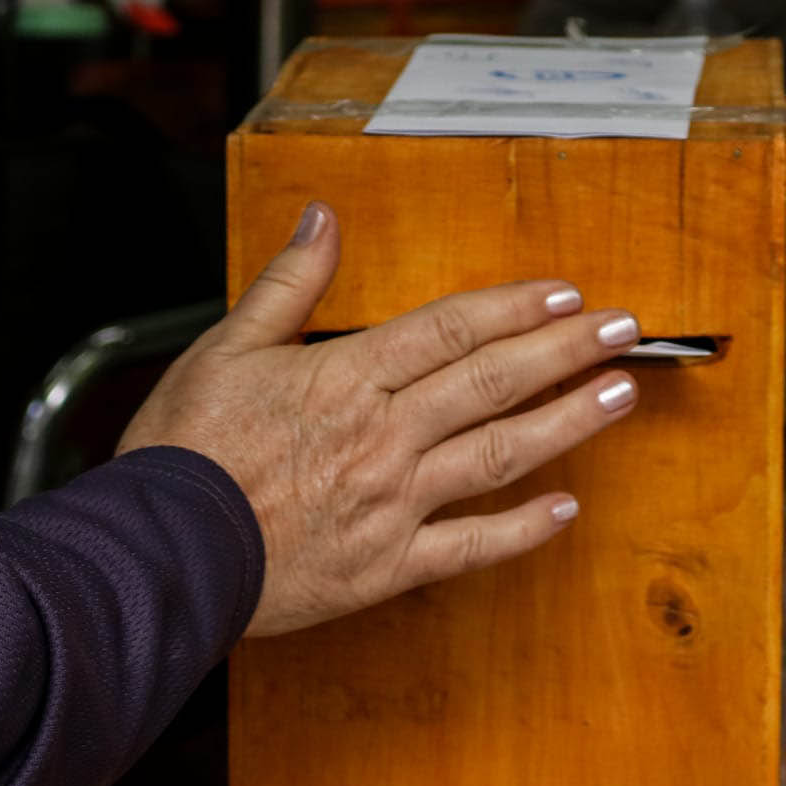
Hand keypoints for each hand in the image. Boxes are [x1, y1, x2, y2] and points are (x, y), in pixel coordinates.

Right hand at [118, 202, 639, 636]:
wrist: (161, 552)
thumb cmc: (185, 453)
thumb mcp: (225, 348)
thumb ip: (287, 283)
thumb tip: (321, 219)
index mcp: (346, 378)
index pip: (452, 330)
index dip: (516, 307)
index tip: (565, 293)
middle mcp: (383, 436)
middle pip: (492, 382)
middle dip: (565, 350)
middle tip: (624, 330)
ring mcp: (392, 503)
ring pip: (498, 455)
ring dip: (566, 424)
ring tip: (619, 396)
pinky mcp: (386, 566)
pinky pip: (468, 547)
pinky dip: (520, 530)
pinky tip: (565, 511)